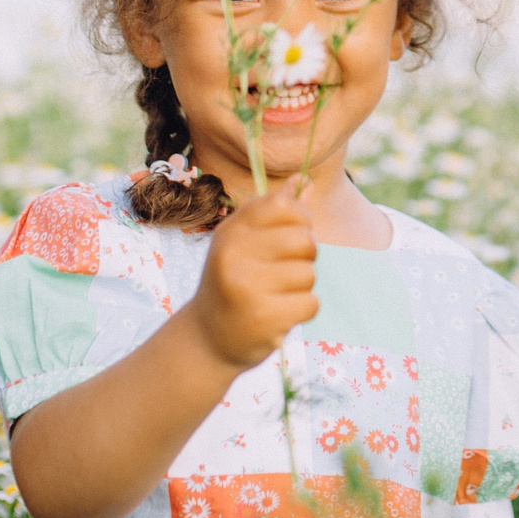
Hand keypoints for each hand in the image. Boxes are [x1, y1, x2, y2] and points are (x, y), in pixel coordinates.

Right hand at [184, 182, 320, 371]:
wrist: (208, 338)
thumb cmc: (235, 281)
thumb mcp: (245, 242)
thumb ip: (275, 211)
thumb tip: (306, 179)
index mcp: (230, 231)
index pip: (284, 205)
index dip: (299, 218)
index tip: (290, 235)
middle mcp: (233, 255)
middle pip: (304, 239)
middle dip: (304, 256)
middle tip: (282, 272)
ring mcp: (247, 287)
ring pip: (308, 274)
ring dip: (300, 287)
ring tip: (274, 295)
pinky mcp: (263, 317)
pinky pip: (310, 303)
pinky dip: (301, 311)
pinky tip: (278, 315)